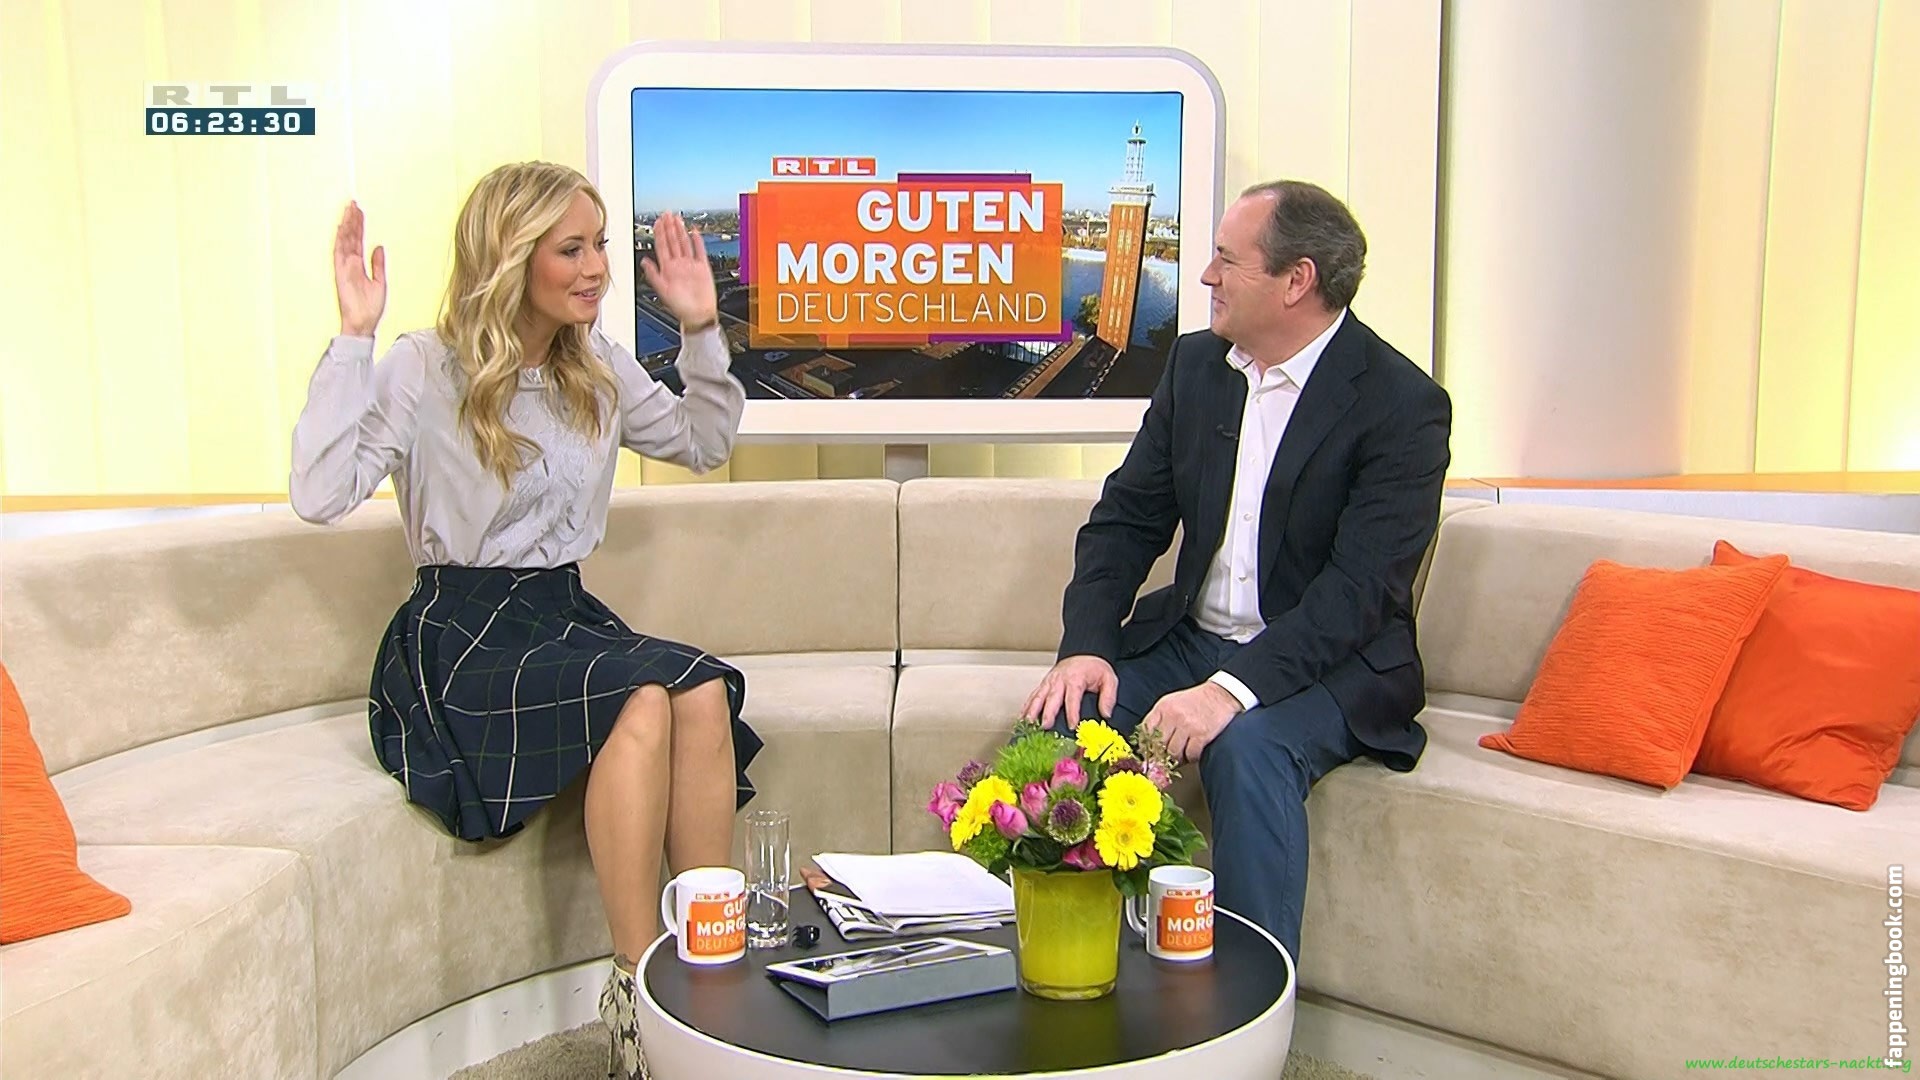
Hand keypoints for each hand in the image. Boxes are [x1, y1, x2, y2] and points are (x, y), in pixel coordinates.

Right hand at [333, 201, 385, 337]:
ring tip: (350, 209)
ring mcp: (345, 267)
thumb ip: (378, 264)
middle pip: (351, 237)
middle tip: (354, 203)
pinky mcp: (341, 272)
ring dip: (347, 225)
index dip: (359, 226)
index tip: (360, 212)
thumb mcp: (380, 282)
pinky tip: (343, 227)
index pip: (359, 241)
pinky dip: (341, 239)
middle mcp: (350, 264)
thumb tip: (379, 247)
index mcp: (360, 266)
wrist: (363, 323)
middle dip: (352, 220)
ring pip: (345, 241)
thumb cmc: (370, 307)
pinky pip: (339, 252)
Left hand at [642, 211, 716, 329]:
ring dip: (680, 230)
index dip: (659, 233)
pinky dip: (697, 241)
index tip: (657, 221)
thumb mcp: (662, 291)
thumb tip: (644, 261)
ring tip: (677, 218)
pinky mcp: (702, 268)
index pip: (662, 246)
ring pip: (684, 243)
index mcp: (667, 269)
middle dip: (669, 227)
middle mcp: (678, 265)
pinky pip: (700, 251)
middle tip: (666, 214)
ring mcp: (690, 265)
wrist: (698, 315)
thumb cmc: (681, 307)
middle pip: (672, 241)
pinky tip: (693, 231)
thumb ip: (653, 275)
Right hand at [1021, 655, 1116, 730]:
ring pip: (1038, 697)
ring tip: (1028, 723)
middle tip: (1045, 726)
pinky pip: (1033, 696)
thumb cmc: (1093, 668)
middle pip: (1052, 698)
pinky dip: (1027, 707)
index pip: (1073, 698)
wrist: (1083, 654)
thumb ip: (1109, 696)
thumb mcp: (1108, 678)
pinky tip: (1023, 718)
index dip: (1072, 713)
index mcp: (1075, 678)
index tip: (1072, 725)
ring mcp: (1050, 682)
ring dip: (1032, 711)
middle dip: (1047, 713)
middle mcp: (1060, 680)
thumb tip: (1106, 714)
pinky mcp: (1044, 684)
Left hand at [1141, 683, 1241, 761]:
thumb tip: (1149, 742)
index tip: (1149, 753)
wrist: (1220, 695)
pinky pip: (1190, 754)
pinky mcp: (1201, 734)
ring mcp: (1187, 725)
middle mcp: (1173, 716)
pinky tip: (1193, 753)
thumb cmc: (1196, 700)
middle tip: (1165, 759)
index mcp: (1163, 707)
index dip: (1146, 746)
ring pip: (1173, 752)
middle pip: (1158, 745)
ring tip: (1180, 756)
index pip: (1146, 730)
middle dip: (1161, 755)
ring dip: (1176, 758)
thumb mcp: (1172, 702)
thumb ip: (1160, 719)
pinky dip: (1191, 758)